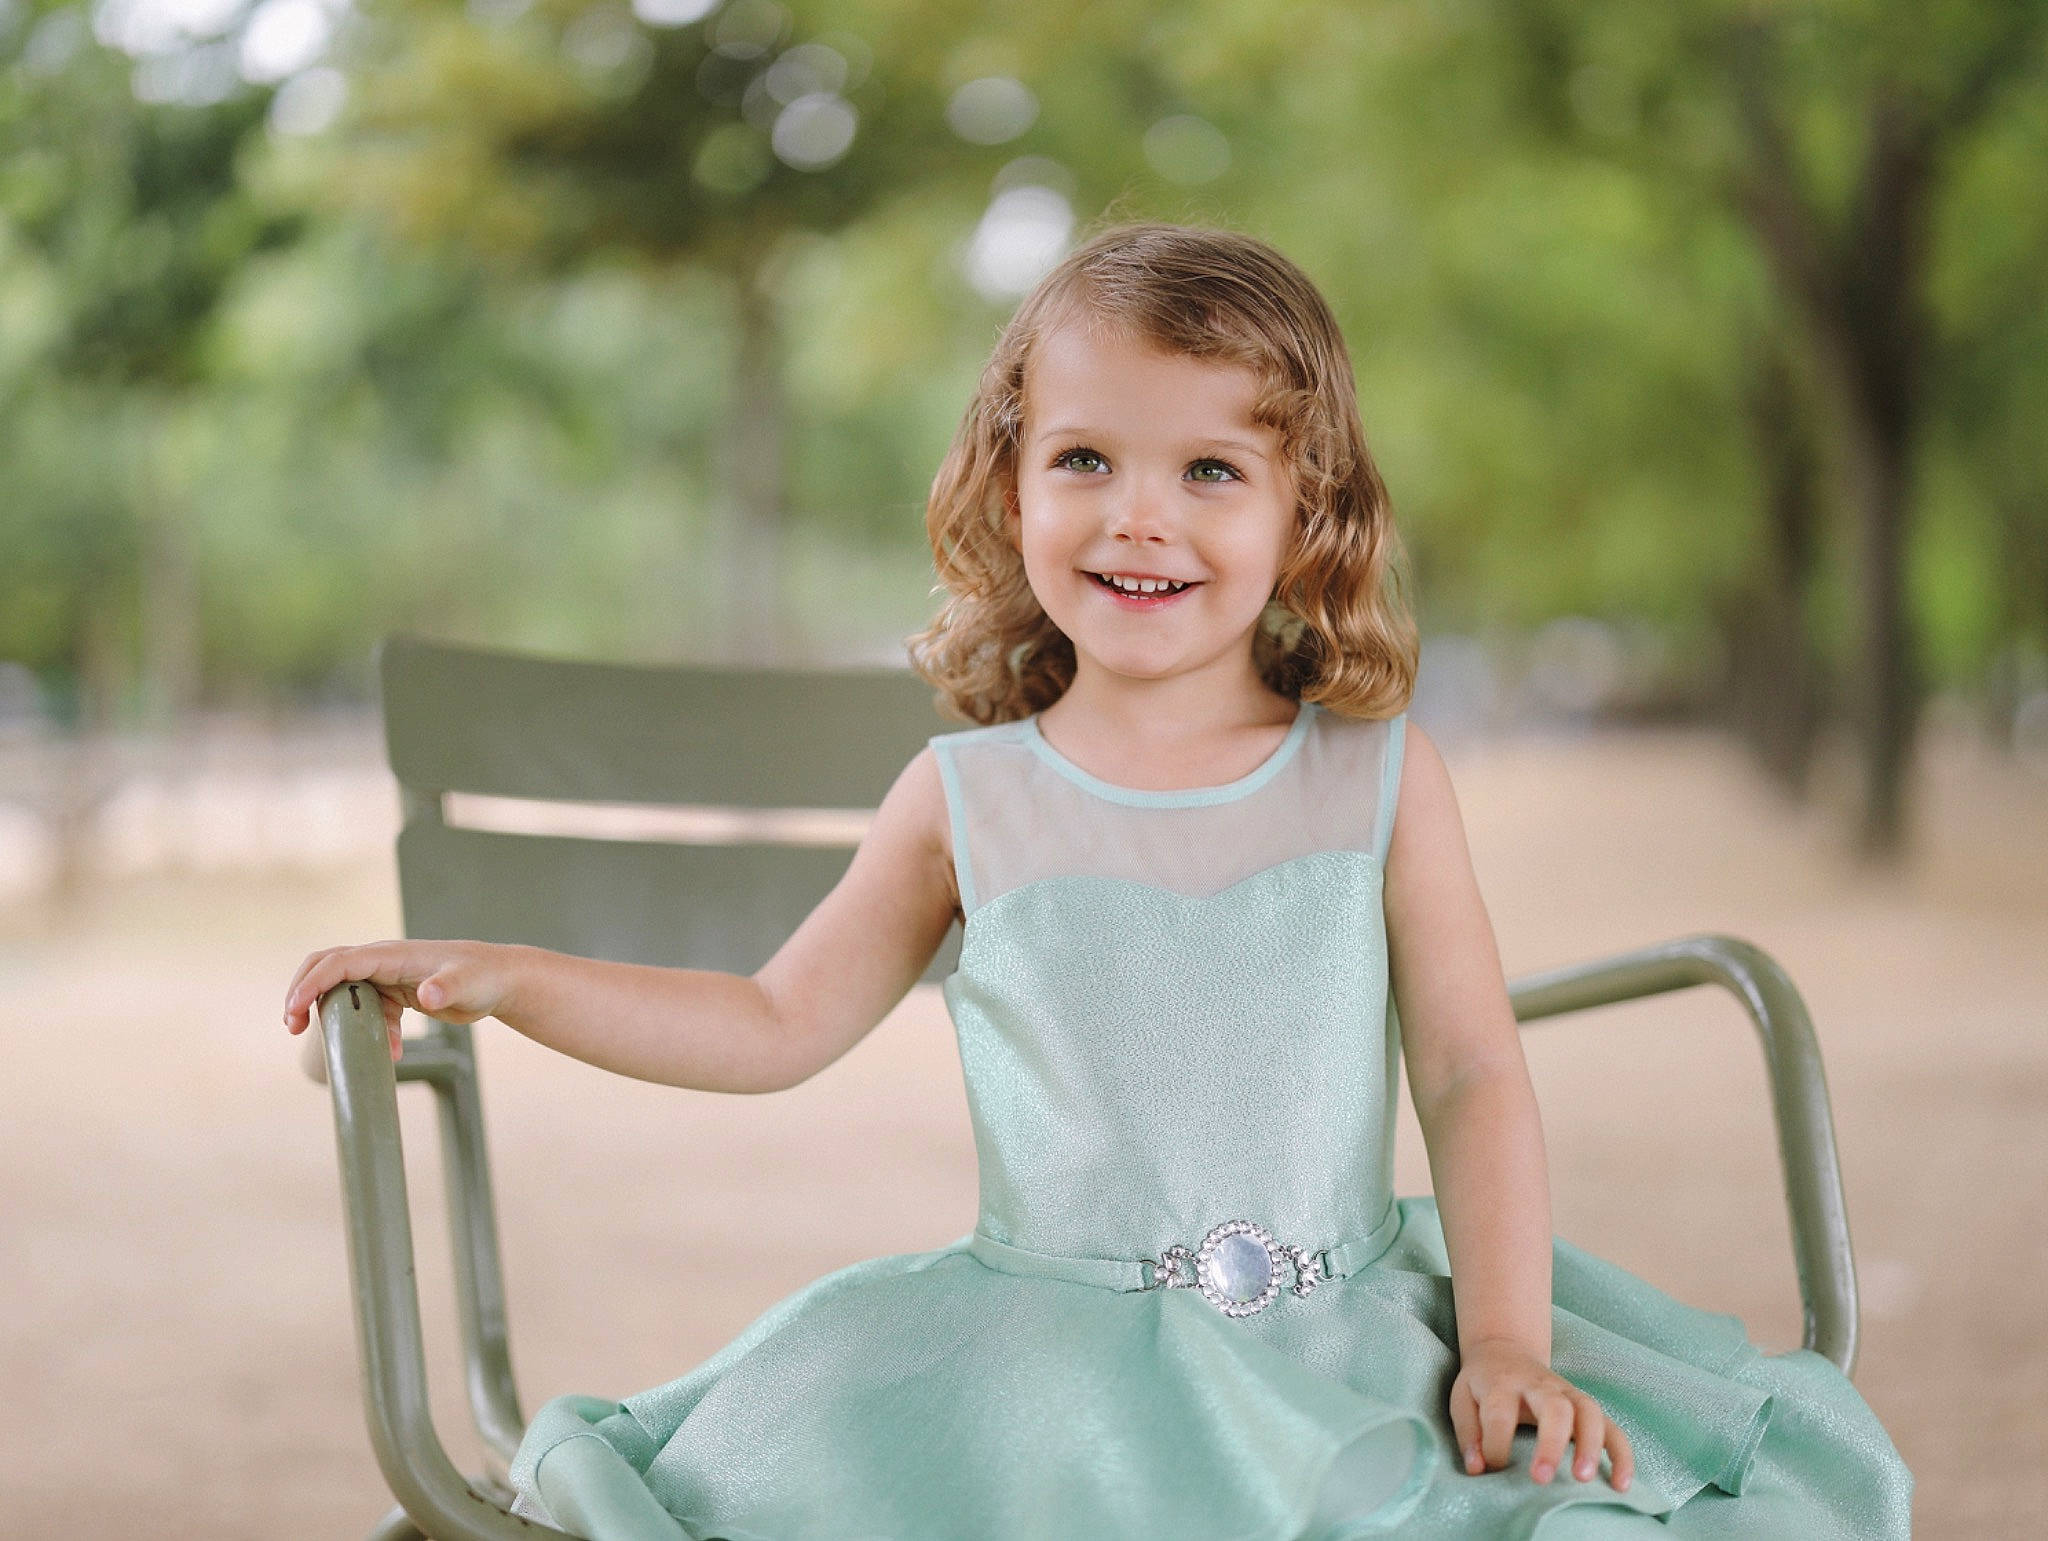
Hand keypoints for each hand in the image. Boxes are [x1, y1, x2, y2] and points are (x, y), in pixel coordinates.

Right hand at [283, 939, 513, 1060]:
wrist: (502, 981)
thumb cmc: (486, 977)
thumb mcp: (468, 985)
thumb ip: (447, 987)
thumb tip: (426, 992)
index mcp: (393, 954)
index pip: (340, 963)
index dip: (312, 984)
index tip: (294, 1012)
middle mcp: (385, 960)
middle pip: (328, 966)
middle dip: (304, 992)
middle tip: (293, 1025)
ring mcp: (389, 975)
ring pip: (345, 991)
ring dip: (339, 1018)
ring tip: (345, 1050)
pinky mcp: (397, 991)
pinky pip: (369, 1008)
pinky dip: (371, 1030)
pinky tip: (392, 1052)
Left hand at [1449, 1337, 1633, 1490]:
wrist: (1505, 1350)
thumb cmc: (1483, 1383)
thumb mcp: (1462, 1398)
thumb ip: (1468, 1433)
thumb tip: (1477, 1469)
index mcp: (1503, 1383)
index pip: (1500, 1414)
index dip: (1495, 1445)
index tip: (1491, 1466)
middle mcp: (1539, 1386)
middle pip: (1554, 1407)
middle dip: (1551, 1444)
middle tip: (1541, 1478)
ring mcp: (1567, 1393)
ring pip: (1589, 1412)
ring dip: (1590, 1446)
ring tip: (1582, 1479)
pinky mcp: (1585, 1406)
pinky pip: (1612, 1427)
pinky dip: (1621, 1454)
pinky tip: (1620, 1484)